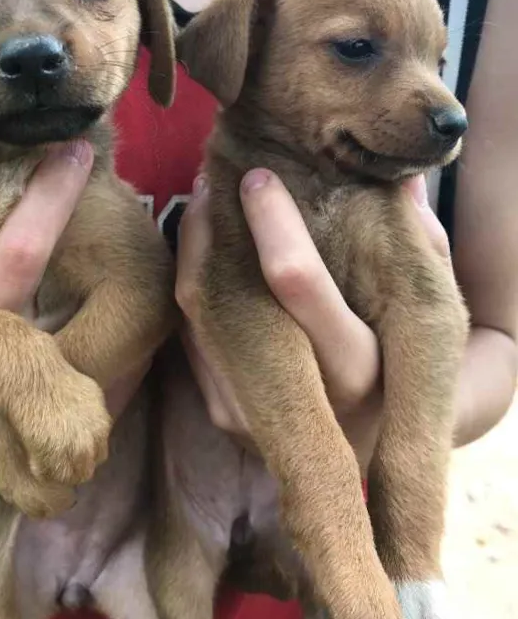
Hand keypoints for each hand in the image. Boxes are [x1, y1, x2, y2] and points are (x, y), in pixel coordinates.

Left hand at [176, 170, 450, 471]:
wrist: (379, 442)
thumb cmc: (411, 361)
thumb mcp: (428, 305)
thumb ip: (423, 243)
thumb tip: (401, 179)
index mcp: (358, 367)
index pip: (296, 281)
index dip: (272, 222)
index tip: (257, 176)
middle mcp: (301, 398)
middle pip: (227, 296)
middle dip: (211, 231)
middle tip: (209, 175)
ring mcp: (254, 414)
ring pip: (195, 316)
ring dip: (192, 251)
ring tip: (200, 200)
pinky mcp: (226, 415)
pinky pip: (189, 337)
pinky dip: (190, 287)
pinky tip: (199, 249)